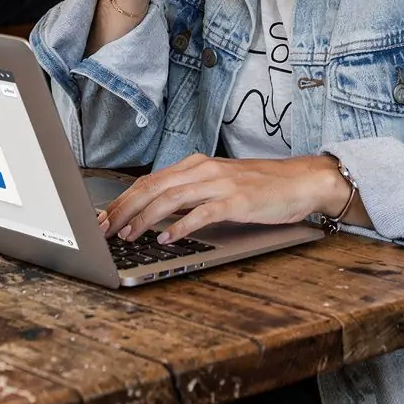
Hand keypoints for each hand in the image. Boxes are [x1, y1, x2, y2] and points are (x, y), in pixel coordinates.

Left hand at [99, 153, 347, 244]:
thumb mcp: (219, 184)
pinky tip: (167, 238)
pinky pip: (202, 213)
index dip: (122, 200)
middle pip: (152, 187)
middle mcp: (203, 170)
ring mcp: (220, 184)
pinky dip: (181, 226)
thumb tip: (157, 214)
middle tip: (104, 230)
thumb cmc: (261, 186)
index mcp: (196, 165)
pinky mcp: (236, 200)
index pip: (149, 181)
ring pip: (170, 198)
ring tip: (129, 237)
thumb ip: (191, 194)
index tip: (103, 218)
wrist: (300, 181)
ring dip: (144, 219)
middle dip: (123, 209)